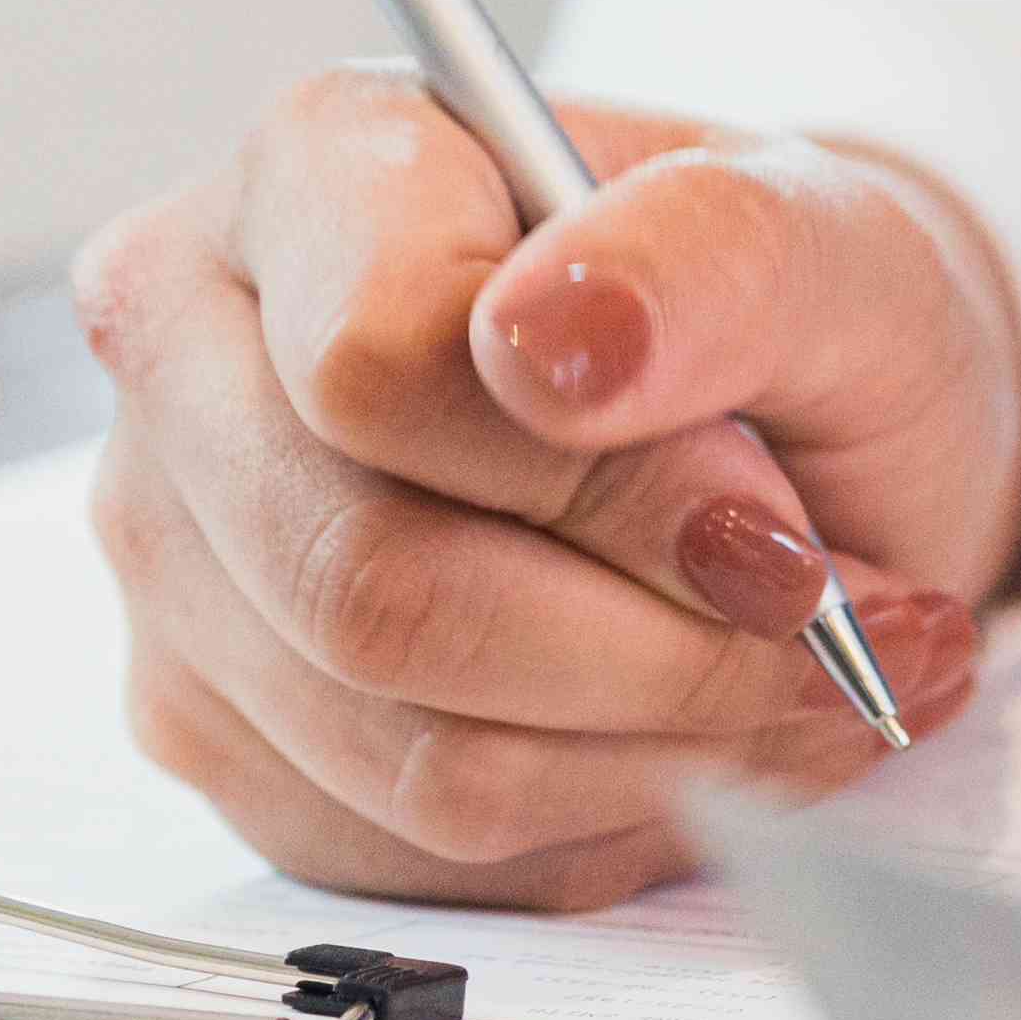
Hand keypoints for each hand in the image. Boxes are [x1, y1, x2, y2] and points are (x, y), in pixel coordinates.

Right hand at [71, 69, 1020, 910]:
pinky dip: (613, 816)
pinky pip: (417, 849)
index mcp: (312, 169)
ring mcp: (183, 560)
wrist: (790, 429)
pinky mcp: (227, 728)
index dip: (597, 478)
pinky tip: (705, 727)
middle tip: (837, 628)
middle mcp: (192, 356)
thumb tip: (553, 343)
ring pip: (405, 752)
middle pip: (365, 586)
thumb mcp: (830, 242)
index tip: (775, 515)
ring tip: (811, 676)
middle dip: (656, 649)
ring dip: (661, 749)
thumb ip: (708, 259)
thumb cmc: (781, 313)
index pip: (371, 361)